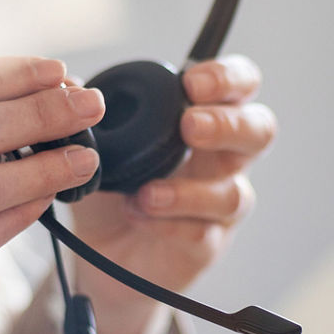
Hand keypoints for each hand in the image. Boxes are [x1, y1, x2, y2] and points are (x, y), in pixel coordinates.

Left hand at [69, 55, 275, 333]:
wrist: (100, 254)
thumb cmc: (112, 186)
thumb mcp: (100, 143)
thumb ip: (96, 112)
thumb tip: (73, 83)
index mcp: (204, 119)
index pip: (240, 86)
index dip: (227, 79)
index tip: (191, 83)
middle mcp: (223, 159)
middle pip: (260, 131)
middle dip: (227, 124)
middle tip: (189, 125)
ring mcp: (220, 205)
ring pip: (233, 194)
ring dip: (187, 191)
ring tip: (145, 192)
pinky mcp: (206, 245)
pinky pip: (200, 234)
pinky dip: (167, 223)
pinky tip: (137, 213)